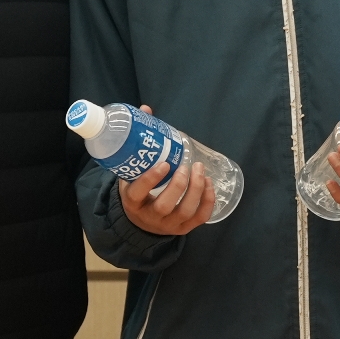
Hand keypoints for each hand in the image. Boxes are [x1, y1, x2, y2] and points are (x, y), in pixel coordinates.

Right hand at [119, 106, 214, 234]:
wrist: (139, 221)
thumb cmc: (136, 190)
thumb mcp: (130, 171)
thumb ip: (139, 143)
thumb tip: (146, 110)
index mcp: (132, 202)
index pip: (138, 193)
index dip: (151, 180)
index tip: (164, 164)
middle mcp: (150, 216)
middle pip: (165, 205)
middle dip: (179, 185)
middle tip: (186, 166)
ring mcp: (168, 224)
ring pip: (185, 211)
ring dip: (196, 190)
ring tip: (200, 170)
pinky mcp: (184, 228)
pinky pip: (199, 218)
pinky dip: (207, 201)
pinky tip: (209, 184)